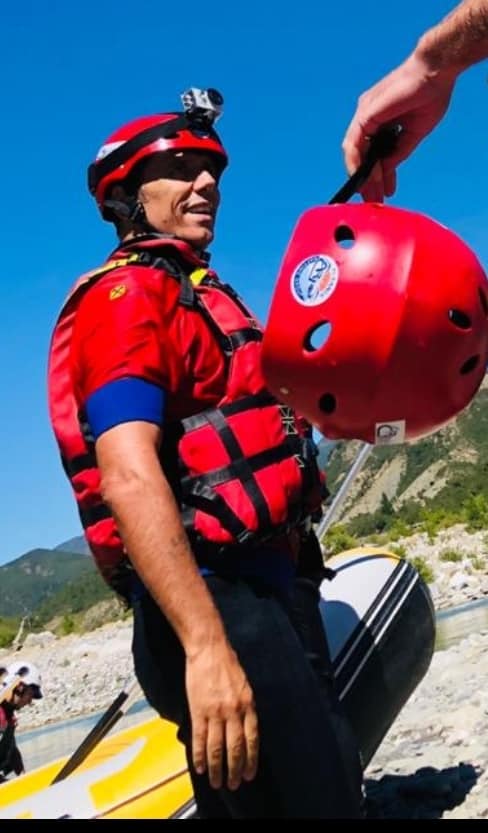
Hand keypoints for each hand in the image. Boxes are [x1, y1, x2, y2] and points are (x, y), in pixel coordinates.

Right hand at [186, 641, 258, 790]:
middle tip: (233, 784)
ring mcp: (215, 712)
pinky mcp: (199, 710)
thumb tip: (246, 729)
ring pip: (217, 748)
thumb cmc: (227, 664)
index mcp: (248, 705)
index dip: (250, 759)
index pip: (252, 739)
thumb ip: (246, 707)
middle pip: (236, 748)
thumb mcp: (245, 686)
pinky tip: (200, 767)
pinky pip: (199, 738)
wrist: (209, 648)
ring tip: (217, 782)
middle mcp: (234, 711)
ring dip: (217, 768)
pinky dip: (199, 756)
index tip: (249, 774)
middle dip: (235, 769)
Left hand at [342, 53, 456, 200]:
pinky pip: (355, 145)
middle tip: (373, 200)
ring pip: (355, 153)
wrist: (435, 72)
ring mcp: (364, 115)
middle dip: (367, 181)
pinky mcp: (365, 114)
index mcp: (379, 120)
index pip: (372, 153)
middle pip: (361, 155)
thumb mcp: (412, 135)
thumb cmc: (429, 95)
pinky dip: (359, 163)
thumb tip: (385, 172)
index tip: (382, 192)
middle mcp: (367, 118)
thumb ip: (397, 153)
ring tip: (370, 195)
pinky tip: (366, 178)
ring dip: (362, 176)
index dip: (376, 174)